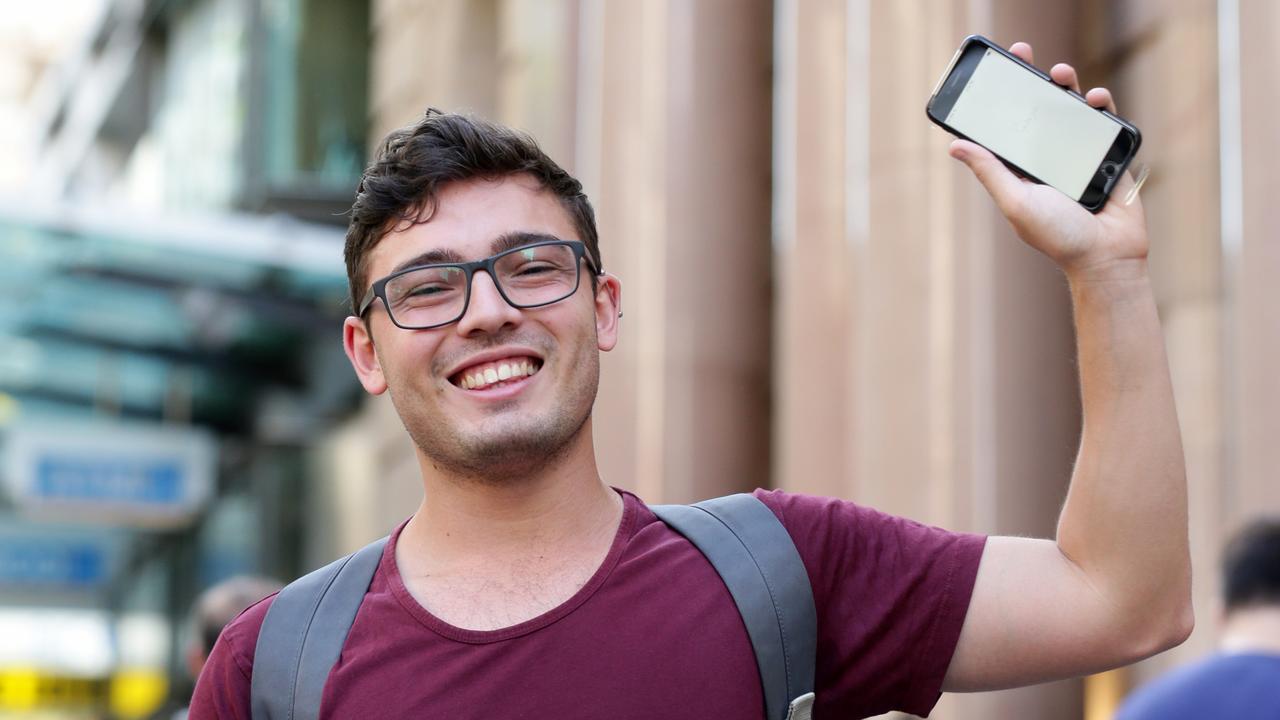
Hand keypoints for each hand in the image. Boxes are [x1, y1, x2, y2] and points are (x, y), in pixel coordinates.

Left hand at [949, 42, 1147, 280]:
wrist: (1107, 256)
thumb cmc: (1057, 235)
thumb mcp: (1016, 201)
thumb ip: (990, 171)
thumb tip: (955, 145)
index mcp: (1022, 168)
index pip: (1007, 127)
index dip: (1001, 100)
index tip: (994, 72)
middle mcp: (1048, 157)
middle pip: (1038, 110)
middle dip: (1032, 80)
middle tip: (1024, 54)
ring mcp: (1080, 154)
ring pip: (1071, 110)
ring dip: (1066, 86)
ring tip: (1060, 74)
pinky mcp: (1109, 153)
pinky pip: (1105, 122)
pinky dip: (1101, 105)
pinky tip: (1095, 98)